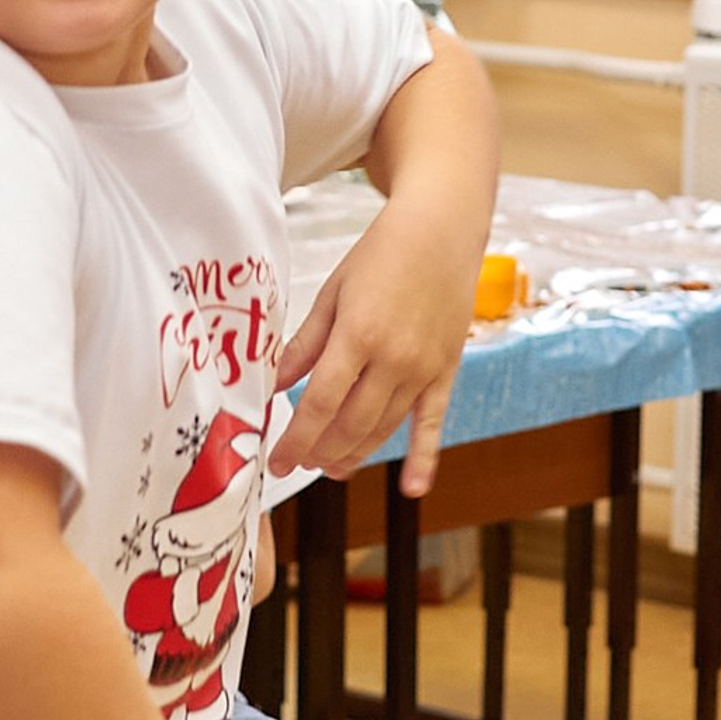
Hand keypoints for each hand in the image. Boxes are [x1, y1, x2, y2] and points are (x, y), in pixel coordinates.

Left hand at [269, 198, 475, 496]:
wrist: (440, 231)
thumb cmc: (380, 256)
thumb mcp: (331, 294)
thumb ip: (304, 345)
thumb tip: (274, 384)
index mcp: (358, 335)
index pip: (320, 403)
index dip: (295, 438)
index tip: (276, 459)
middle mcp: (394, 359)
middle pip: (350, 424)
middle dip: (319, 451)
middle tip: (298, 462)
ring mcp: (424, 369)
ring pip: (384, 428)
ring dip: (354, 454)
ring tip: (331, 468)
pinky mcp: (447, 371)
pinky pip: (433, 423)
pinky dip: (424, 458)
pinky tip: (413, 488)